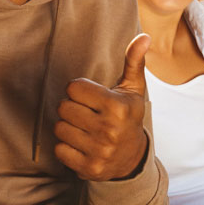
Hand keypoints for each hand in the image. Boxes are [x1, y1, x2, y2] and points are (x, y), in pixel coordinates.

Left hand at [54, 34, 150, 180]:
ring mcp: (98, 151)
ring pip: (59, 128)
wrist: (132, 158)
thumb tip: (144, 37)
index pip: (73, 88)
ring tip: (83, 128)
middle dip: (71, 108)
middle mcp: (108, 129)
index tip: (91, 97)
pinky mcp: (88, 168)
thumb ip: (134, 61)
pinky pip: (59, 149)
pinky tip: (81, 144)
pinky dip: (66, 147)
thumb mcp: (133, 89)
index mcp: (117, 106)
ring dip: (67, 127)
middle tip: (86, 113)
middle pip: (63, 107)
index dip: (79, 90)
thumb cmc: (128, 116)